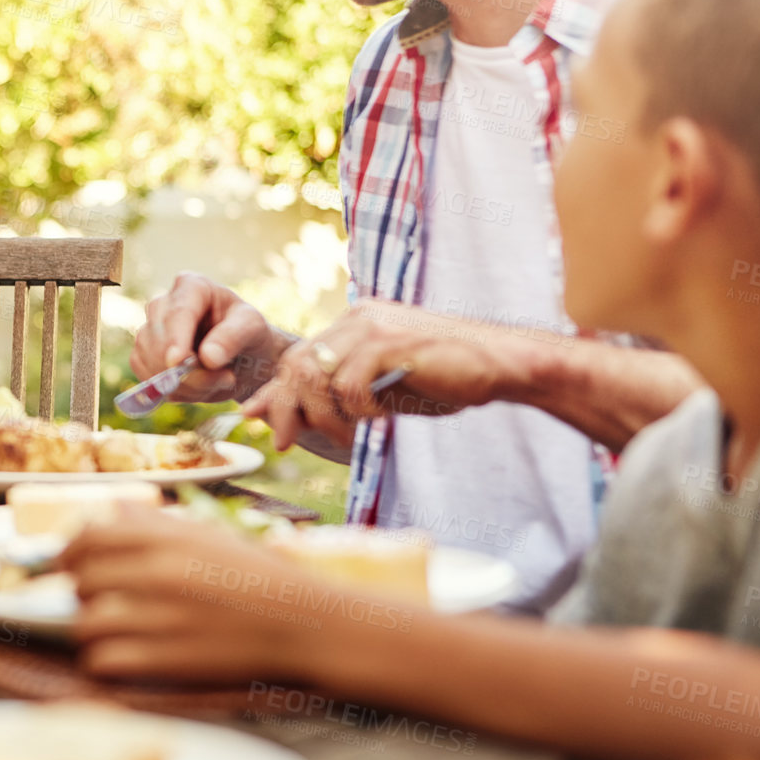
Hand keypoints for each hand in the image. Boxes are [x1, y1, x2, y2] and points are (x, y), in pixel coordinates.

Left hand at [61, 508, 325, 683]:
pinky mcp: (166, 661)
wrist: (305, 625)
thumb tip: (107, 512)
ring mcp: (160, 618)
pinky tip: (123, 658)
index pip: (86, 538)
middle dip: (81, 592)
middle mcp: (157, 573)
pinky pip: (103, 660)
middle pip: (80, 581)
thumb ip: (154, 524)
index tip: (67, 565)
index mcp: (165, 538)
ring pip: (84, 624)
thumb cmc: (255, 578)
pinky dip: (104, 662)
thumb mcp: (207, 535)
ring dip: (90, 631)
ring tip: (111, 634)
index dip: (67, 553)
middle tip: (97, 601)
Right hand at [131, 273, 286, 402]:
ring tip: (217, 382)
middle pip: (157, 337)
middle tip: (225, 379)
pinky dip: (170, 390)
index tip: (178, 362)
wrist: (244, 359)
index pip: (178, 312)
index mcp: (192, 286)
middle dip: (185, 368)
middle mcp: (164, 303)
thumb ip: (233, 337)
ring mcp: (150, 329)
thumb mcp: (253, 329)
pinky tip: (197, 388)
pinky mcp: (144, 355)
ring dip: (182, 382)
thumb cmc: (250, 335)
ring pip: (149, 359)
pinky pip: (145, 375)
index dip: (176, 338)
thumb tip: (208, 357)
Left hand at [240, 300, 516, 450]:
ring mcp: (373, 326)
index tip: (256, 420)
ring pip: (316, 374)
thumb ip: (338, 398)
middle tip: (288, 442)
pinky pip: (350, 383)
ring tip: (348, 435)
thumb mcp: (383, 391)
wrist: (503, 364)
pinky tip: (379, 419)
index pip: (296, 356)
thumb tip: (283, 417)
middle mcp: (356, 317)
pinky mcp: (391, 342)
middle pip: (295, 364)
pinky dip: (357, 410)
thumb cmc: (447, 380)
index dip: (273, 392)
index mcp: (353, 323)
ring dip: (323, 416)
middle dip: (286, 409)